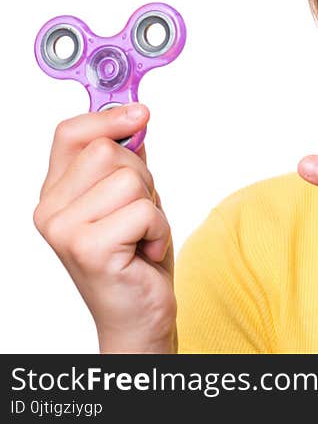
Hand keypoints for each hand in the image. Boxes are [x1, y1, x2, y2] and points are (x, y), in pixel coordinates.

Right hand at [33, 105, 176, 352]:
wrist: (138, 314)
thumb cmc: (135, 255)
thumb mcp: (131, 196)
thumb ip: (125, 158)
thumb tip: (135, 113)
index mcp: (56, 192)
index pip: (70, 133)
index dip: (107, 117)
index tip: (140, 114)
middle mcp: (50, 210)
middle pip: (108, 151)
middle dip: (141, 176)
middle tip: (139, 212)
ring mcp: (64, 230)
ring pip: (130, 180)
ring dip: (152, 206)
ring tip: (140, 234)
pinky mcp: (88, 248)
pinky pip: (144, 210)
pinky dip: (158, 229)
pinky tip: (144, 251)